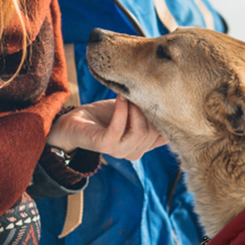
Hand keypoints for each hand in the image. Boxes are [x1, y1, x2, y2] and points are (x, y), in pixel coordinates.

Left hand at [46, 98, 166, 160]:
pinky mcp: (104, 145)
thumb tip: (169, 99)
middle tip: (139, 92)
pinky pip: (119, 128)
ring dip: (135, 109)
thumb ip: (148, 111)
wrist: (75, 121)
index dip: (167, 118)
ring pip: (141, 132)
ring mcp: (119, 151)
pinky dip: (121, 110)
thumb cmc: (104, 115)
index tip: (161, 97)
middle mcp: (134, 152)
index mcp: (143, 146)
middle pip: (154, 132)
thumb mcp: (132, 111)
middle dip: (149, 109)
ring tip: (128, 95)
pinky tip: (120, 98)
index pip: (166, 136)